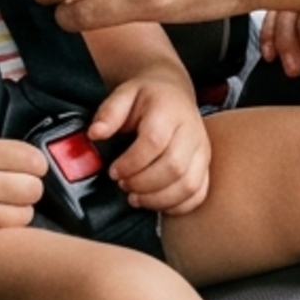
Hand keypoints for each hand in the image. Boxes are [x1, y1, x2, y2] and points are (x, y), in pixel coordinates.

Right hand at [0, 127, 44, 239]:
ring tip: (6, 205)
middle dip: (30, 186)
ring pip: (25, 215)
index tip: (29, 166)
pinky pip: (4, 233)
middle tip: (18, 186)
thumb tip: (12, 148)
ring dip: (20, 210)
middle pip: (34, 188)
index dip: (35, 163)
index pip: (31, 158)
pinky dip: (3, 227)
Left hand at [89, 72, 211, 214]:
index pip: (154, 142)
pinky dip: (177, 205)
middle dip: (143, 183)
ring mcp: (202, 150)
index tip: (113, 171)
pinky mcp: (205, 165)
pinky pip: (198, 193)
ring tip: (136, 197)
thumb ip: (109, 113)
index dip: (131, 163)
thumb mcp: (124, 94)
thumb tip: (95, 134)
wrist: (174, 94)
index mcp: (169, 111)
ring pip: (188, 184)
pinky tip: (156, 202)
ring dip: (158, 198)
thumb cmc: (147, 97)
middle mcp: (191, 131)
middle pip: (174, 167)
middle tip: (123, 184)